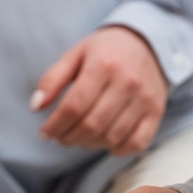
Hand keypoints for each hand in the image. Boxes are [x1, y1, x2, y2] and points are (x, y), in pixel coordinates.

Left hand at [31, 26, 167, 155]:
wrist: (148, 43)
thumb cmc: (106, 50)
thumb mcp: (75, 54)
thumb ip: (52, 79)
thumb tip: (35, 106)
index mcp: (103, 65)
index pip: (74, 106)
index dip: (55, 125)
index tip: (45, 132)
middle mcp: (127, 82)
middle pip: (92, 124)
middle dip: (69, 137)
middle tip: (60, 137)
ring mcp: (144, 99)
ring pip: (112, 136)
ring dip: (89, 144)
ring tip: (78, 137)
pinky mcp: (156, 111)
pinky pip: (137, 142)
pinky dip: (118, 149)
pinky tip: (105, 141)